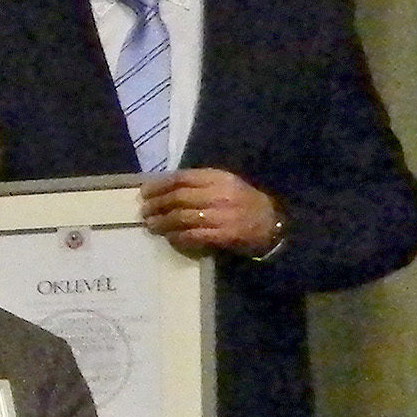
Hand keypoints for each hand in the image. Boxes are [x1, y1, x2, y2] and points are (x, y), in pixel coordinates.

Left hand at [141, 168, 280, 257]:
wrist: (272, 223)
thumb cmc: (243, 202)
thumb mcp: (224, 184)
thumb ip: (198, 184)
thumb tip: (163, 189)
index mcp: (218, 178)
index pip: (182, 178)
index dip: (159, 185)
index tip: (144, 192)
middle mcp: (219, 194)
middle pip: (178, 198)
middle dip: (157, 205)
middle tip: (144, 212)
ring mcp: (223, 215)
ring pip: (183, 217)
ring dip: (162, 222)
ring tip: (151, 226)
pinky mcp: (225, 234)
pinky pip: (194, 235)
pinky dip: (178, 236)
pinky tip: (170, 238)